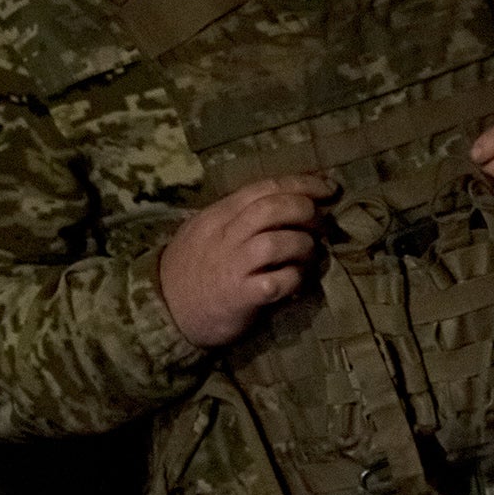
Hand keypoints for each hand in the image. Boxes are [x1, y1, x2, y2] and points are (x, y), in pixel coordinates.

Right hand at [158, 175, 336, 348]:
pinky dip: (293, 279)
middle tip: (321, 226)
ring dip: (303, 247)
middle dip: (307, 212)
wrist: (164, 310)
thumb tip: (294, 201)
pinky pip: (275, 282)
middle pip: (273, 208)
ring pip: (277, 242)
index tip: (329, 188)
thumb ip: (242, 214)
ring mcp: (231, 266)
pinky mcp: (238, 296)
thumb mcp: (209, 230)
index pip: (265, 187)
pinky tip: (294, 283)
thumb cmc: (194, 268)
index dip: (303, 184)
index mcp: (219, 214)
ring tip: (307, 257)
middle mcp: (225, 235)